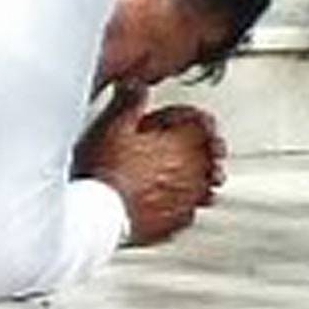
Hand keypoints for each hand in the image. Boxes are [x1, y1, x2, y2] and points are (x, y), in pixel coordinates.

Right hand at [75, 85, 217, 246]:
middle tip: (193, 144)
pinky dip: (184, 202)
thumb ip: (130, 102)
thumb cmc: (105, 172)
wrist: (98, 214)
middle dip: (202, 146)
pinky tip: (170, 199)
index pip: (202, 123)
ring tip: (184, 173)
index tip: (188, 118)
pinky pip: (191, 209)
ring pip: (206, 183)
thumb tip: (137, 86)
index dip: (194, 117)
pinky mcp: (177, 222)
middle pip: (210, 154)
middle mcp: (192, 171)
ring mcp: (187, 199)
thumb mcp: (112, 126)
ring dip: (199, 175)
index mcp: (180, 143)